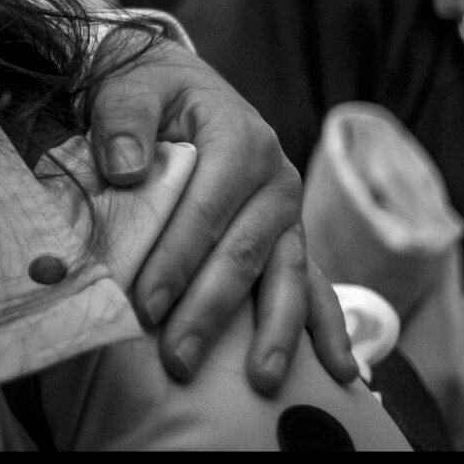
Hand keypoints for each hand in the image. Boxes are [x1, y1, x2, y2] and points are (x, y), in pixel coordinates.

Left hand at [89, 34, 355, 394]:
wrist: (178, 81)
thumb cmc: (150, 89)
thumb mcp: (130, 85)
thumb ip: (122, 120)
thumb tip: (126, 169)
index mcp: (240, 140)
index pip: (205, 212)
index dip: (175, 260)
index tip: (145, 305)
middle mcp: (275, 180)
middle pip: (243, 256)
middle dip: (210, 312)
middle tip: (177, 361)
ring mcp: (287, 213)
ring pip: (285, 278)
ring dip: (274, 334)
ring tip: (262, 382)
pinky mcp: (288, 236)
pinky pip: (311, 283)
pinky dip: (325, 326)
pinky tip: (340, 369)